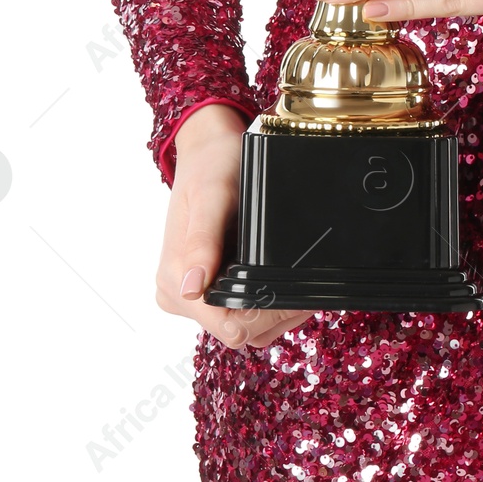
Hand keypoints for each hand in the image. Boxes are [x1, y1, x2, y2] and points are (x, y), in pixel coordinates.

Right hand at [155, 104, 310, 349]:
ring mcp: (194, 295)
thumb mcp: (212, 197)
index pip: (227, 327)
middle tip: (306, 284)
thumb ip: (202, 241)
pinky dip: (270, 301)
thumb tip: (191, 287)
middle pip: (240, 330)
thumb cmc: (212, 168)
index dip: (265, 317)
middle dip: (277, 314)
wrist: (210, 151)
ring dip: (277, 310)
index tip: (295, 297)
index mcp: (175, 280)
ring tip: (297, 276)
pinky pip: (244, 312)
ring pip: (247, 327)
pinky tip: (282, 278)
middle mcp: (181, 294)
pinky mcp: (210, 288)